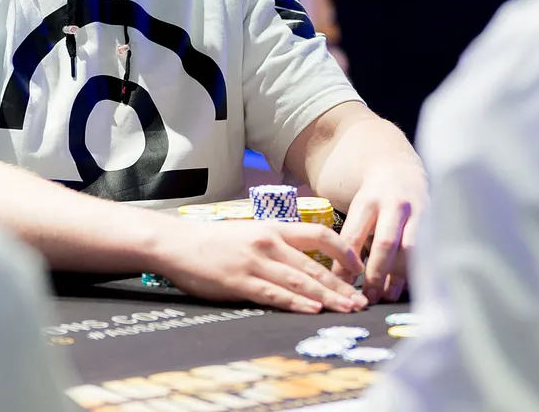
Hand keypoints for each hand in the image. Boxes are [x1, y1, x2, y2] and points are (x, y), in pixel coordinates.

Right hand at [154, 218, 364, 314]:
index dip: (343, 251)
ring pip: (299, 280)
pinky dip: (296, 302)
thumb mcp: (250, 233)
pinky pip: (274, 293)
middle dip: (341, 285)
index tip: (358, 267)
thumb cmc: (213, 241)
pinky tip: (313, 309)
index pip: (318, 234)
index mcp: (273, 228)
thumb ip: (276, 245)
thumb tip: (306, 262)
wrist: (176, 243)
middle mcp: (268, 242)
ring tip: (348, 308)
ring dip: (327, 297)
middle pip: (314, 265)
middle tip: (362, 300)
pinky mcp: (239, 281)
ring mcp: (254, 262)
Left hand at [341, 159, 428, 303]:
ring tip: (387, 296)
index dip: (347, 263)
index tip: (342, 284)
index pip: (354, 236)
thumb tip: (341, 279)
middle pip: (385, 243)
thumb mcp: (357, 209)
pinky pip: (427, 250)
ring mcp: (418, 212)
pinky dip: (418, 270)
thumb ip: (352, 238)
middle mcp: (394, 205)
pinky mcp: (434, 221)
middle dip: (376, 273)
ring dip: (399, 276)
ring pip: (411, 249)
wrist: (401, 167)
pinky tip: (407, 286)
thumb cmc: (374, 197)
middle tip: (368, 297)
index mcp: (367, 201)